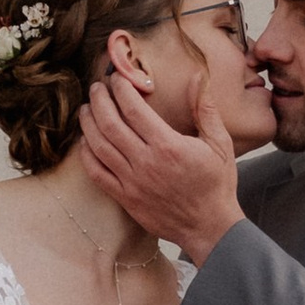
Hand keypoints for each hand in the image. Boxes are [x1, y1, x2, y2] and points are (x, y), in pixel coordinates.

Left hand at [80, 51, 244, 266]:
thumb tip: (197, 77)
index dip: (121, 89)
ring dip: (88, 124)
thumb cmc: (217, 184)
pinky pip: (97, 174)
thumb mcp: (220, 143)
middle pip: (110, 124)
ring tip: (86, 109)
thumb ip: (205, 109)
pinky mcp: (125, 198)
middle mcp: (145, 162)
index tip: (117, 77)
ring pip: (99, 146)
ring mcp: (132, 182)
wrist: (209, 227)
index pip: (134, 109)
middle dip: (100, 101)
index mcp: (168, 146)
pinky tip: (84, 141)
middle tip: (96, 88)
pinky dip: (86, 155)